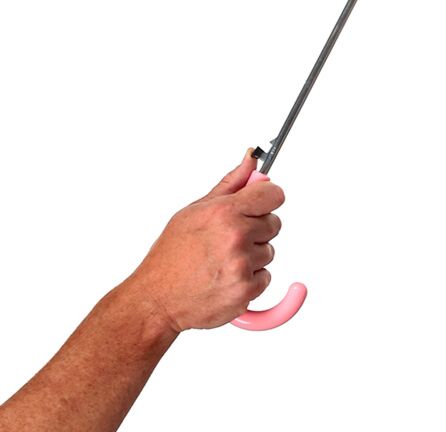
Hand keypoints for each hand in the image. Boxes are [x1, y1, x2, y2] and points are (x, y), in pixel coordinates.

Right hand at [126, 149, 284, 332]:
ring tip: (223, 260)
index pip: (273, 195)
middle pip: (274, 223)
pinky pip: (265, 277)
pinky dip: (250, 280)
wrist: (156, 299)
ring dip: (252, 256)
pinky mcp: (246, 291)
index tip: (261, 204)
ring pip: (269, 251)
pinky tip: (226, 277)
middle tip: (230, 238)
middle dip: (257, 229)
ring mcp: (242, 265)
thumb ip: (231, 184)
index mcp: (225, 212)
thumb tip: (251, 160)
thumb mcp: (195, 210)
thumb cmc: (172, 255)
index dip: (267, 199)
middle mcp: (236, 236)